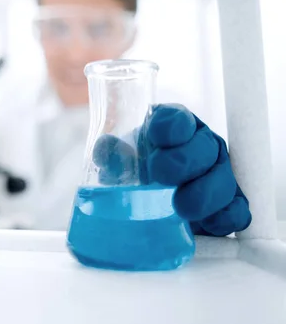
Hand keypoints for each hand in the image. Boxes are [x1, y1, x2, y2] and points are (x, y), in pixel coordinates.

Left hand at [93, 104, 251, 235]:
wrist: (153, 201)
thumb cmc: (138, 171)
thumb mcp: (121, 160)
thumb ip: (113, 153)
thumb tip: (107, 149)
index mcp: (175, 127)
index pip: (177, 119)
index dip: (169, 126)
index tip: (155, 137)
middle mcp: (201, 146)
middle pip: (205, 147)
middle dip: (183, 162)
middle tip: (160, 176)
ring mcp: (219, 174)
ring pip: (224, 180)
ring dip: (203, 194)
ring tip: (182, 208)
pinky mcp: (229, 204)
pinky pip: (237, 211)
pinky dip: (225, 218)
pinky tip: (208, 224)